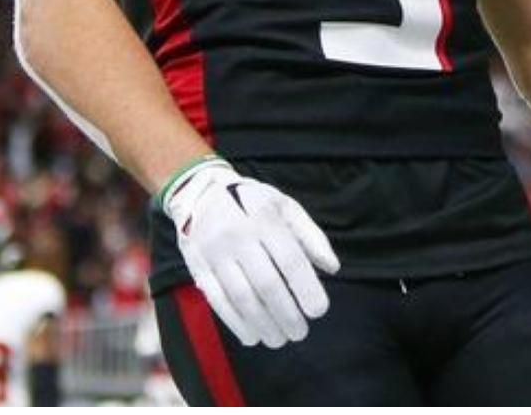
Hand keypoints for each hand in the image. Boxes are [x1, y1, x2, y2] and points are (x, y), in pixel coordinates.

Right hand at [158, 156, 339, 347]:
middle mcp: (238, 235)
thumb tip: (332, 268)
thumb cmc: (252, 201)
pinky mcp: (198, 266)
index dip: (306, 288)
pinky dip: (236, 323)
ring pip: (241, 297)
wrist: (200, 191)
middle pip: (266, 284)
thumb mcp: (285, 206)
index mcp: (265, 218)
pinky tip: (252, 336)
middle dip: (286, 314)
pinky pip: (217, 300)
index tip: (318, 311)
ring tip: (279, 339)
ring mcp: (214, 252)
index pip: (290, 259)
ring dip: (263, 324)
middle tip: (300, 333)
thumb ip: (311, 236)